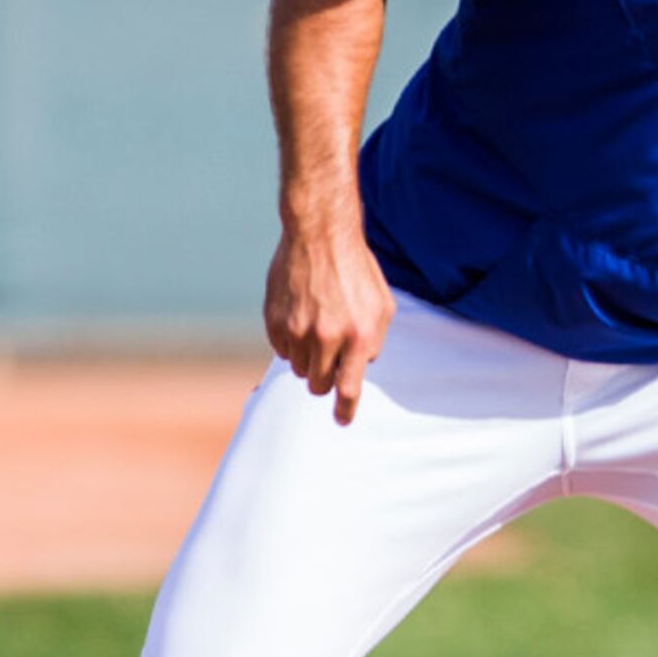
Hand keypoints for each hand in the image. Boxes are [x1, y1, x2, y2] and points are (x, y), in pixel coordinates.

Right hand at [264, 211, 395, 424]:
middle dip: (325, 379)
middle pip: (318, 385)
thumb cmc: (357, 271)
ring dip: (308, 360)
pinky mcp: (275, 320)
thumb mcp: (382, 307)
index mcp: (358, 336)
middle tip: (329, 361)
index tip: (341, 420)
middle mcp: (327, 337)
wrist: (321, 236)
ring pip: (298, 369)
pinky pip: (281, 350)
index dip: (344, 410)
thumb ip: (374, 342)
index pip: (348, 390)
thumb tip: (361, 367)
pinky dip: (291, 344)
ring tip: (317, 330)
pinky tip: (300, 319)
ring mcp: (297, 329)